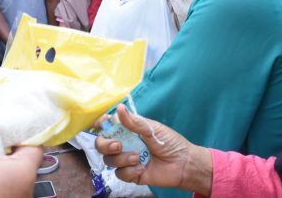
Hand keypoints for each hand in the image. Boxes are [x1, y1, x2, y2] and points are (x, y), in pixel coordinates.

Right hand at [95, 104, 212, 194]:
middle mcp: (124, 144)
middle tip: (118, 146)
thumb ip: (134, 122)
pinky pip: (120, 174)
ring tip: (137, 158)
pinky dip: (129, 171)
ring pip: (109, 160)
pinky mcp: (131, 174)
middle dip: (105, 145)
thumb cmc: (170, 143)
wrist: (183, 165)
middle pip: (102, 145)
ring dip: (121, 159)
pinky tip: (141, 168)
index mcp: (129, 130)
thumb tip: (119, 108)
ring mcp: (126, 160)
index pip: (109, 126)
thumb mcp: (152, 128)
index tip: (98, 124)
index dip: (100, 124)